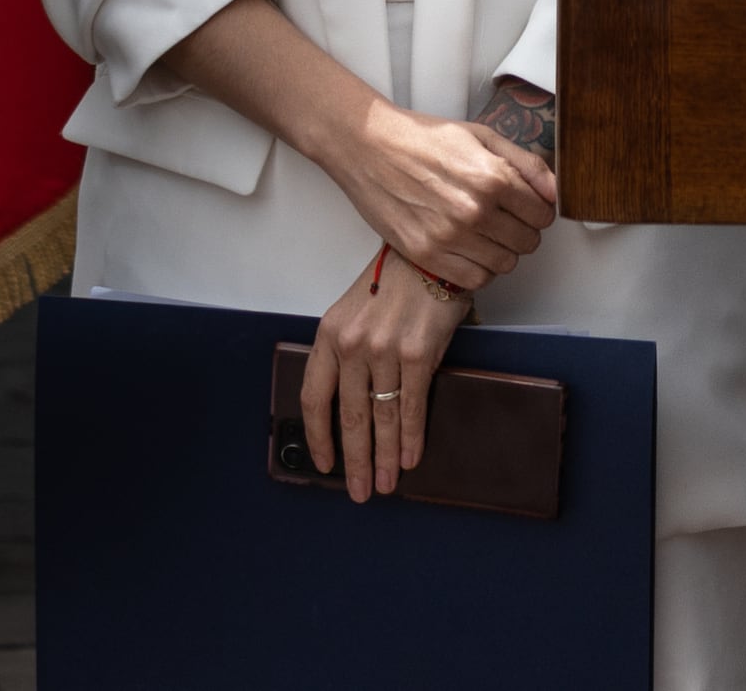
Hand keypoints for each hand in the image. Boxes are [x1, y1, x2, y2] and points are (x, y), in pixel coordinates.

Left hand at [296, 242, 465, 502]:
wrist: (431, 253)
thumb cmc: (394, 282)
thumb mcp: (355, 312)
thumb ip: (348, 353)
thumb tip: (354, 405)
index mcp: (329, 335)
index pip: (314, 398)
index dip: (318, 437)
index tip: (325, 464)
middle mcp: (352, 346)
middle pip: (349, 417)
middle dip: (355, 461)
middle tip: (359, 491)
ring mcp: (384, 351)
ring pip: (381, 417)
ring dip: (383, 457)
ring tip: (384, 484)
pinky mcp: (417, 353)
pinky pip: (411, 406)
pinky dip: (411, 437)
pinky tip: (410, 458)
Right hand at [313, 105, 556, 294]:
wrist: (371, 148)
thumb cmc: (425, 139)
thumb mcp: (483, 137)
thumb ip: (526, 164)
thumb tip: (556, 192)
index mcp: (492, 177)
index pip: (542, 215)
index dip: (539, 211)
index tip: (528, 208)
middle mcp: (473, 210)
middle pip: (527, 242)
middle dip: (524, 231)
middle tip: (507, 219)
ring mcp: (448, 236)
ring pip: (504, 265)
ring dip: (503, 252)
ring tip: (487, 233)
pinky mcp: (425, 254)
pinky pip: (474, 280)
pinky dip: (479, 269)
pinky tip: (470, 249)